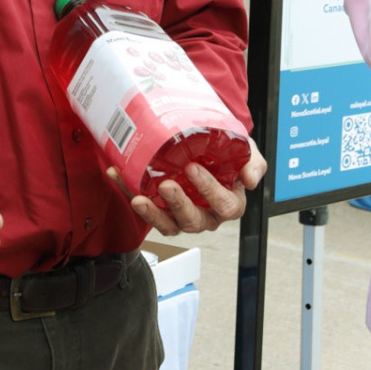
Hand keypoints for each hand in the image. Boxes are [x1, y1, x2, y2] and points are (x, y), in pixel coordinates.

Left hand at [113, 140, 267, 236]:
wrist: (206, 145)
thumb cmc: (228, 152)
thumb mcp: (247, 151)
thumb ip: (252, 162)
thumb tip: (251, 179)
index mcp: (229, 204)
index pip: (225, 206)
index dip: (209, 191)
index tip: (193, 169)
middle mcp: (206, 215)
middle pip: (194, 220)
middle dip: (178, 205)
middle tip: (166, 185)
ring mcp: (182, 215)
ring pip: (168, 225)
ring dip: (152, 214)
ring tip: (138, 198)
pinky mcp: (161, 210)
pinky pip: (146, 208)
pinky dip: (130, 192)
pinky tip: (118, 175)